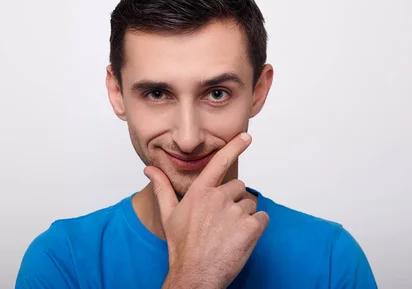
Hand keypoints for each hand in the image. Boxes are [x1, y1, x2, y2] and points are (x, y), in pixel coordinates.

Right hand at [144, 132, 268, 288]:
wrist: (195, 275)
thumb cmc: (181, 246)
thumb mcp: (168, 214)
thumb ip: (162, 187)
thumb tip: (149, 169)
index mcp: (200, 192)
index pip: (219, 162)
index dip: (234, 147)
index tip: (246, 136)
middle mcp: (218, 198)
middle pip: (239, 187)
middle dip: (234, 201)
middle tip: (221, 223)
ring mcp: (235, 212)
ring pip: (250, 204)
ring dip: (244, 217)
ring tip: (228, 234)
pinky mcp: (250, 228)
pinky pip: (262, 219)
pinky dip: (256, 228)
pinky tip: (240, 239)